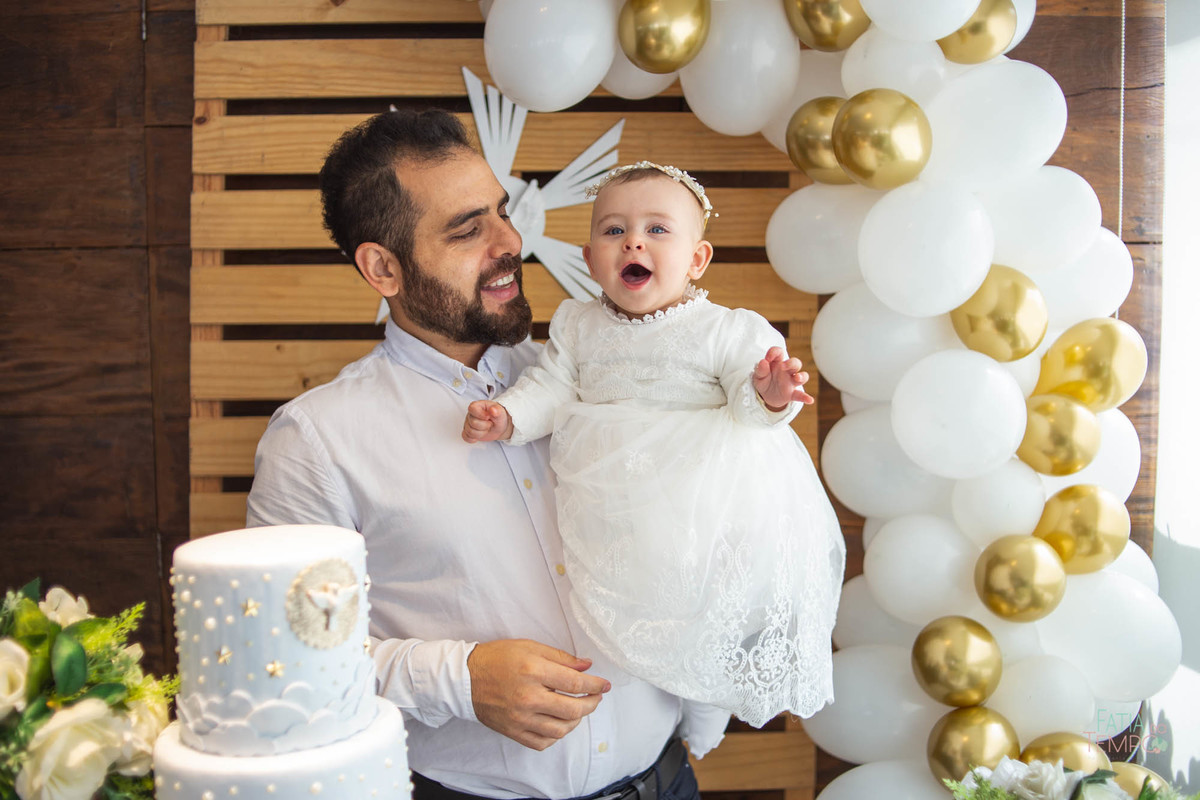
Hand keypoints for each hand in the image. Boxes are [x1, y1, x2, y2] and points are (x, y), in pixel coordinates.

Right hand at [463, 400, 513, 442]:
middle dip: (485, 426)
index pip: (472, 409)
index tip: (488, 417)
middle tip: (490, 424)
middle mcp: (470, 414)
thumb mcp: (500, 412)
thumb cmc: (498, 416)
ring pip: (470, 432)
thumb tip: (493, 409)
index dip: (480, 414)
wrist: (499, 426)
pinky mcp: (468, 432)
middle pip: (473, 423)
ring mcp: (468, 424)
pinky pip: (466, 437)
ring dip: (482, 433)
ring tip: (486, 429)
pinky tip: (480, 435)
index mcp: (477, 406)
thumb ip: (497, 410)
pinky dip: (474, 439)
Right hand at [467, 639, 609, 750]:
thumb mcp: (529, 647)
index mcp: (533, 671)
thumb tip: (587, 666)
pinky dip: (556, 736)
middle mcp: (528, 697)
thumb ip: (560, 657)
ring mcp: (520, 718)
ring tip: (579, 710)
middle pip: (573, 709)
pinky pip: (543, 742)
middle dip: (592, 703)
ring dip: (576, 721)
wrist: (464, 678)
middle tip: (596, 697)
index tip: (604, 684)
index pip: (575, 682)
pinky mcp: (513, 731)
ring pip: (561, 729)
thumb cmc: (497, 658)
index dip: (595, 684)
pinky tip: (559, 723)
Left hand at [753, 346, 813, 410]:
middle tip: (783, 366)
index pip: (779, 352)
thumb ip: (760, 370)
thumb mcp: (758, 376)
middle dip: (791, 363)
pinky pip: (801, 395)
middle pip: (795, 362)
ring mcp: (791, 382)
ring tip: (797, 378)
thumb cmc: (764, 381)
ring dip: (802, 376)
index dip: (775, 352)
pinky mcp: (792, 394)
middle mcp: (787, 371)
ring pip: (802, 376)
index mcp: (777, 363)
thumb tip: (763, 362)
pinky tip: (810, 400)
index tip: (767, 358)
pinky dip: (805, 397)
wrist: (766, 396)